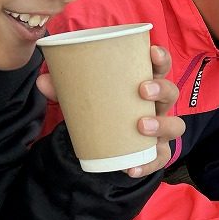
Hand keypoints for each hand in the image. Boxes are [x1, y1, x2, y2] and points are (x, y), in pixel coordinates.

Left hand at [39, 44, 184, 177]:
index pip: (160, 67)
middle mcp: (158, 106)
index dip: (161, 58)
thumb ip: (65, 88)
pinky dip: (147, 165)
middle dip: (162, 89)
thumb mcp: (85, 97)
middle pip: (172, 93)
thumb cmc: (103, 109)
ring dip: (162, 124)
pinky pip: (158, 160)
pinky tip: (131, 168)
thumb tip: (43, 80)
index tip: (151, 51)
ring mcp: (160, 130)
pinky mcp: (155, 153)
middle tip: (142, 89)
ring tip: (141, 125)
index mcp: (145, 84)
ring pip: (175, 126)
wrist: (106, 142)